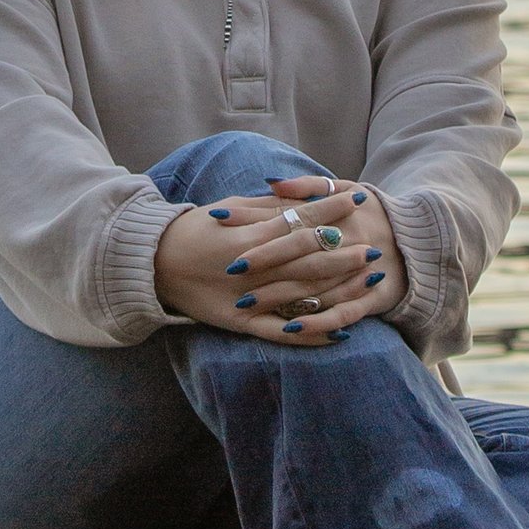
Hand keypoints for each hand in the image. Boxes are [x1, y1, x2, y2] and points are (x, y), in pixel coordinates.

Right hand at [152, 175, 401, 344]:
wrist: (154, 264)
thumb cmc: (194, 230)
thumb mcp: (227, 208)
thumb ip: (265, 206)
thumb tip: (301, 195)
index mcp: (248, 237)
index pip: (299, 222)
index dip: (329, 212)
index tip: (355, 201)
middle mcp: (252, 269)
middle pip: (307, 261)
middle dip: (343, 254)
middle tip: (374, 248)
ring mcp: (248, 299)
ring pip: (301, 296)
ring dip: (337, 290)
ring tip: (367, 284)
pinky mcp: (241, 324)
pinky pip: (281, 332)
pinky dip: (311, 333)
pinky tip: (339, 332)